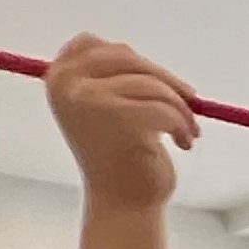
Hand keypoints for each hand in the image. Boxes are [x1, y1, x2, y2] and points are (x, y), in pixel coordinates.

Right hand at [45, 34, 194, 207]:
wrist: (122, 204)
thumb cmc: (119, 160)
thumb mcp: (105, 111)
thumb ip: (112, 82)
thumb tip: (152, 67)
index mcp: (58, 80)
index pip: (92, 44)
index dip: (130, 59)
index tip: (158, 81)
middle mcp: (67, 85)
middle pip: (126, 57)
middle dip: (165, 81)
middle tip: (190, 103)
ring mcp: (89, 98)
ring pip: (151, 83)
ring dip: (180, 107)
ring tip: (188, 131)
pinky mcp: (118, 115)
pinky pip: (164, 106)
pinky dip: (183, 123)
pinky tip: (184, 141)